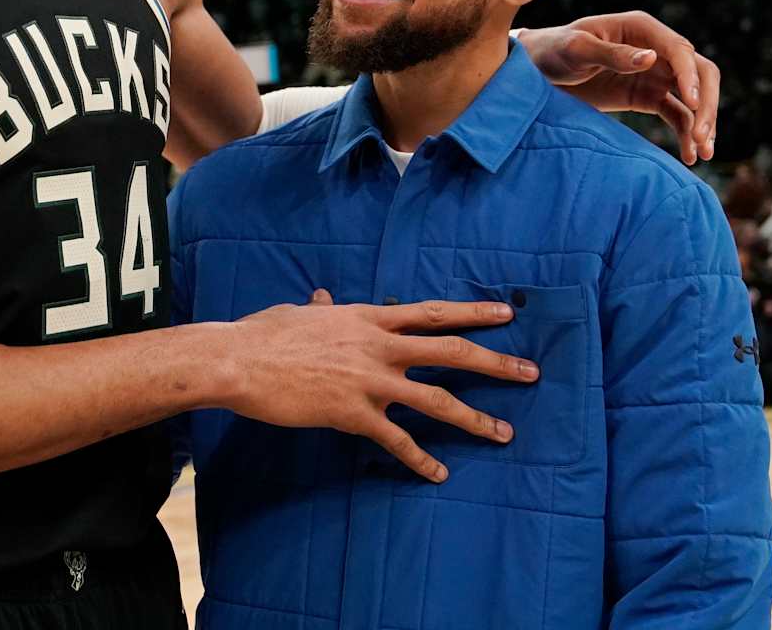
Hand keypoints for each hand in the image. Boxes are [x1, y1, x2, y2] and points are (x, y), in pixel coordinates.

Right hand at [222, 289, 536, 482]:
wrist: (240, 360)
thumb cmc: (264, 333)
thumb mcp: (298, 314)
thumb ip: (320, 309)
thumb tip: (322, 297)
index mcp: (369, 317)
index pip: (432, 312)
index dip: (473, 312)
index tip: (507, 312)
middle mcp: (379, 345)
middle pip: (451, 351)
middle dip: (495, 363)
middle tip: (530, 373)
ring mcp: (370, 380)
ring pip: (437, 399)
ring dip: (475, 418)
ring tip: (504, 433)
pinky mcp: (354, 413)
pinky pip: (397, 440)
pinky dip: (421, 459)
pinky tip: (439, 474)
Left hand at [516, 12, 719, 163]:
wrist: (537, 71)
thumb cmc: (554, 51)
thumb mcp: (576, 50)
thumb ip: (611, 55)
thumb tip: (650, 58)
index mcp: (640, 28)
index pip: (678, 50)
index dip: (689, 76)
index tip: (693, 103)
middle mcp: (655, 48)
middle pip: (698, 72)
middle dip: (707, 103)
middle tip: (703, 134)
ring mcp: (654, 74)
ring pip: (694, 96)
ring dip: (703, 122)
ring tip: (702, 152)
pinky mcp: (648, 96)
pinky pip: (676, 114)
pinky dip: (686, 132)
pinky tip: (690, 155)